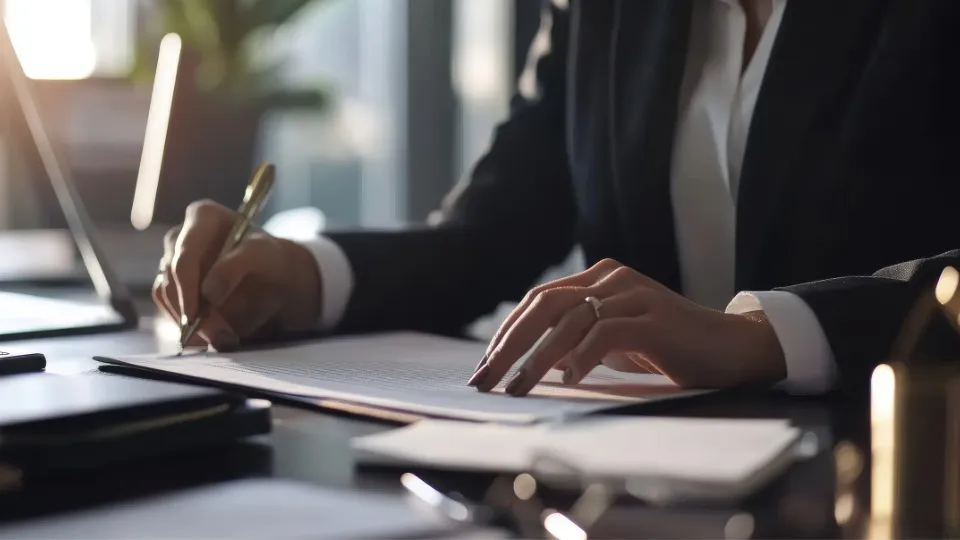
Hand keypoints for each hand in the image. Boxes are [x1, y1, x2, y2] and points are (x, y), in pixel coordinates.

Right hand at [152, 200, 321, 349]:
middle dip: (190, 312)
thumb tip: (209, 292)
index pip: (185, 256)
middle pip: (171, 278)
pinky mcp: (172, 285)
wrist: (274, 276)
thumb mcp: (263, 255)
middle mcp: (181, 236)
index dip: (188, 289)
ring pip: (166, 295)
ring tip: (221, 337)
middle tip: (215, 336)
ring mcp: (172, 260)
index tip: (196, 318)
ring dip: (188, 322)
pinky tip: (208, 334)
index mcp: (202, 217)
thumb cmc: (269, 258)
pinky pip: (168, 307)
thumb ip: (235, 267)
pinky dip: (185, 324)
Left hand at [467, 259, 786, 395]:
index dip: (507, 333)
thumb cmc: (668, 349)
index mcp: (598, 279)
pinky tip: (566, 380)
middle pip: (544, 305)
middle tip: (485, 379)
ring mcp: (633, 295)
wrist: (730, 348)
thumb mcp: (614, 340)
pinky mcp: (653, 317)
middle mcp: (611, 278)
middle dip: (508, 345)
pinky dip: (581, 356)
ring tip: (516, 388)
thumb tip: (529, 362)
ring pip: (569, 320)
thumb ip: (577, 339)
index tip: (485, 366)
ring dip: (536, 358)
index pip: (538, 300)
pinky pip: (606, 333)